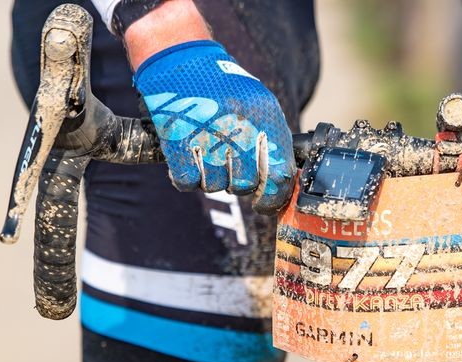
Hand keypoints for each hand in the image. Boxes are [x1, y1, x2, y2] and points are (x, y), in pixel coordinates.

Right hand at [131, 39, 294, 212]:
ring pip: (214, 186)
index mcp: (265, 119)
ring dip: (209, 176)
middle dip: (236, 182)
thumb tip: (284, 182)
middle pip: (244, 185)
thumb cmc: (222, 85)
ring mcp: (208, 137)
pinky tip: (188, 154)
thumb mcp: (259, 103)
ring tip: (205, 150)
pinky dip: (186, 175)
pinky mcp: (178, 143)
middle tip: (227, 163)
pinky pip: (187, 181)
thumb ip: (274, 140)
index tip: (264, 202)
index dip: (272, 197)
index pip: (279, 176)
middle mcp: (239, 129)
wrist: (181, 58)